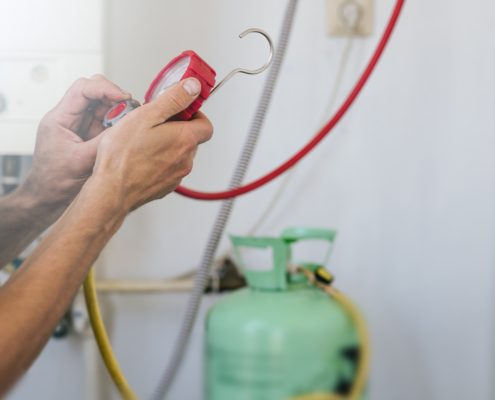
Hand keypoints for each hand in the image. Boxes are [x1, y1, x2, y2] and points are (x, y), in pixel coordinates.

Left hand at [20, 75, 132, 211]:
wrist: (48, 196)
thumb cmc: (54, 181)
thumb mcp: (81, 161)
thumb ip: (104, 143)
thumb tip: (127, 128)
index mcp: (60, 118)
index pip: (82, 89)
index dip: (105, 88)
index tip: (123, 97)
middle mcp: (70, 118)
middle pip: (94, 91)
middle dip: (115, 97)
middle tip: (130, 110)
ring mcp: (81, 125)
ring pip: (104, 105)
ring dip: (119, 111)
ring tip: (129, 124)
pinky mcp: (90, 134)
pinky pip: (107, 121)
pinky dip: (119, 123)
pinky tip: (126, 132)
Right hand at [88, 77, 212, 212]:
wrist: (111, 191)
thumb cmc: (123, 156)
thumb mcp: (146, 115)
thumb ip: (173, 99)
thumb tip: (193, 87)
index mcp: (185, 140)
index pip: (206, 124)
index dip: (194, 115)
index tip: (180, 110)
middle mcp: (185, 160)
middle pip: (191, 139)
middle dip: (177, 129)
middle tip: (155, 124)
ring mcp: (176, 176)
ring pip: (179, 154)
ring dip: (167, 146)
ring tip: (143, 142)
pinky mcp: (165, 186)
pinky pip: (168, 169)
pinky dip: (159, 162)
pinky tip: (140, 158)